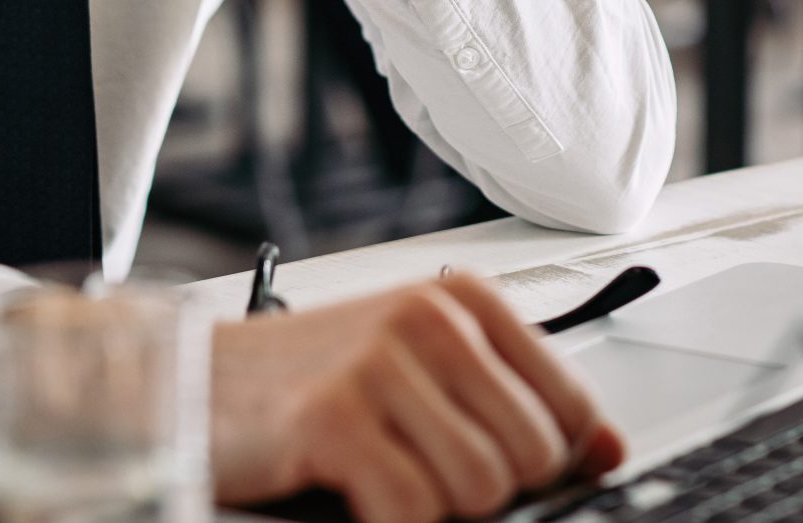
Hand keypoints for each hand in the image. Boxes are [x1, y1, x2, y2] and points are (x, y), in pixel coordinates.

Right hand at [211, 274, 623, 522]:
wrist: (193, 382)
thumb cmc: (312, 382)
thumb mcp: (427, 371)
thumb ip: (516, 401)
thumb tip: (609, 450)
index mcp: (466, 302)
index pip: (572, 406)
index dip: (551, 464)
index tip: (510, 474)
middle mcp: (432, 319)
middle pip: (533, 456)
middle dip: (489, 490)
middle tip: (425, 474)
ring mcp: (383, 363)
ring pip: (482, 487)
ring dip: (435, 505)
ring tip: (387, 478)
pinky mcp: (334, 415)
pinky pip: (413, 508)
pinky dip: (391, 521)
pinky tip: (356, 495)